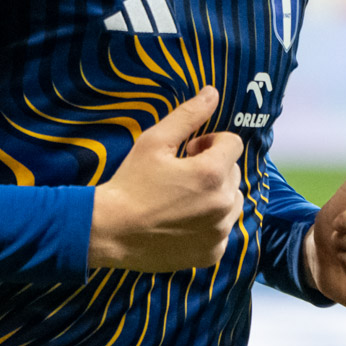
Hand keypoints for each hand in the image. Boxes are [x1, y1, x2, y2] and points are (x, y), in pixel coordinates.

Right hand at [88, 87, 244, 272]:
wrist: (111, 231)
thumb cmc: (130, 182)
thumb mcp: (154, 141)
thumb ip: (188, 115)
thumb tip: (213, 92)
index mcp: (212, 173)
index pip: (233, 144)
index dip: (210, 143)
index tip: (187, 152)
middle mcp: (223, 204)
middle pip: (234, 172)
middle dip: (213, 168)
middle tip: (180, 175)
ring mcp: (220, 232)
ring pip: (232, 201)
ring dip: (215, 195)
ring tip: (183, 199)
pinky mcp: (213, 253)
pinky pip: (223, 229)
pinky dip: (210, 223)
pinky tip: (182, 222)